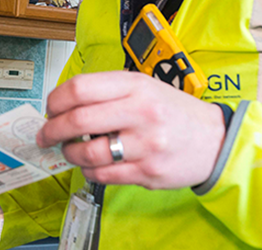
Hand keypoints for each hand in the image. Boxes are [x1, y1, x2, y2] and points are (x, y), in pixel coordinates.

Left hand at [36, 71, 225, 189]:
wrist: (215, 140)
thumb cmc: (173, 111)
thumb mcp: (143, 85)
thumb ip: (106, 91)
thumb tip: (64, 103)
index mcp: (134, 85)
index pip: (80, 88)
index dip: (55, 99)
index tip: (50, 107)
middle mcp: (140, 112)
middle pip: (78, 120)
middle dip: (52, 129)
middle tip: (45, 134)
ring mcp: (144, 145)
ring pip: (87, 152)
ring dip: (68, 153)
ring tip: (68, 150)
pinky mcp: (147, 173)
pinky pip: (103, 175)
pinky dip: (88, 170)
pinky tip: (90, 164)